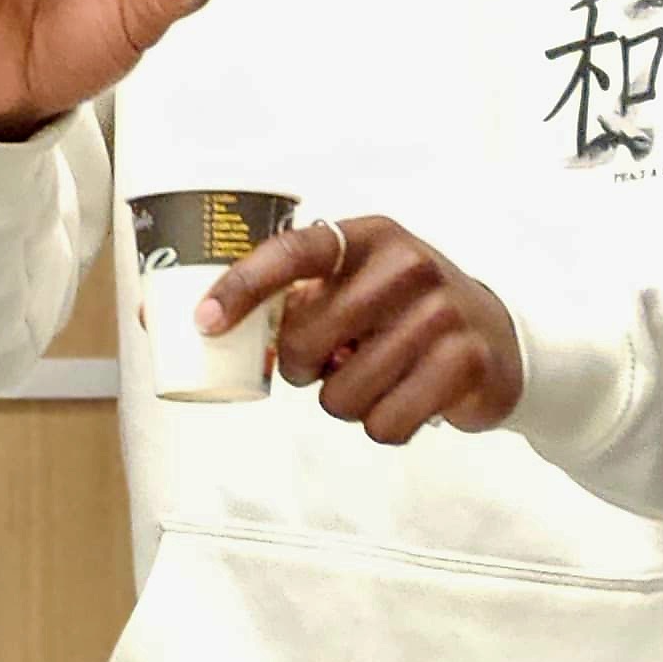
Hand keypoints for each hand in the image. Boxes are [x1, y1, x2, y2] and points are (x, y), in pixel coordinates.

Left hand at [203, 214, 525, 444]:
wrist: (498, 340)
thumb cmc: (402, 313)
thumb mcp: (354, 284)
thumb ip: (285, 296)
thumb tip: (164, 318)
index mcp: (367, 237)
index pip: (293, 251)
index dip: (242, 285)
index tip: (204, 320)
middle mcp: (406, 265)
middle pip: (307, 340)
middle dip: (301, 367)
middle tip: (328, 361)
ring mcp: (440, 313)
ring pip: (342, 393)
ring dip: (346, 400)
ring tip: (375, 375)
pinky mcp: (464, 364)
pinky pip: (385, 423)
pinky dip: (384, 424)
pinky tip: (405, 397)